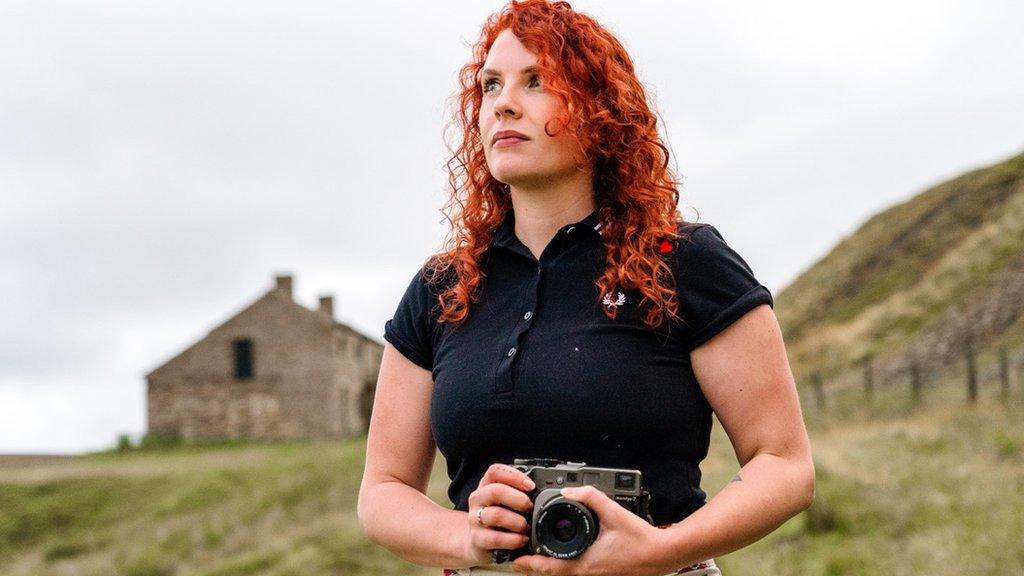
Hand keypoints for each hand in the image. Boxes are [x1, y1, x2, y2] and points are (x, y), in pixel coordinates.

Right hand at [462, 463, 536, 565]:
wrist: (480, 542)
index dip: (515, 476)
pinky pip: (496, 538)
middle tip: (529, 508)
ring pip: (496, 515)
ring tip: (526, 527)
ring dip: (518, 522)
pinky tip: (521, 539)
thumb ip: (518, 492)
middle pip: (496, 491)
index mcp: (486, 485)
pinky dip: (514, 539)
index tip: (531, 486)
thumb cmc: (499, 518)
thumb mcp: (506, 501)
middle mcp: (478, 499)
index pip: (495, 471)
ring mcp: (474, 518)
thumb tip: (542, 491)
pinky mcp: (477, 538)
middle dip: (519, 499)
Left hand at [511, 486, 668, 575]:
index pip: (550, 568)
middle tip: (520, 558)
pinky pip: (577, 573)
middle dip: (536, 566)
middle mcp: (589, 573)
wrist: (662, 555)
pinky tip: (564, 557)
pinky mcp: (603, 574)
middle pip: (554, 574)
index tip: (516, 559)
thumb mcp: (614, 512)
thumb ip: (590, 497)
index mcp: (587, 563)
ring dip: (550, 567)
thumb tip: (569, 491)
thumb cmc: (641, 539)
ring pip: (565, 575)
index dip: (531, 564)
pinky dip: (565, 566)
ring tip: (536, 557)